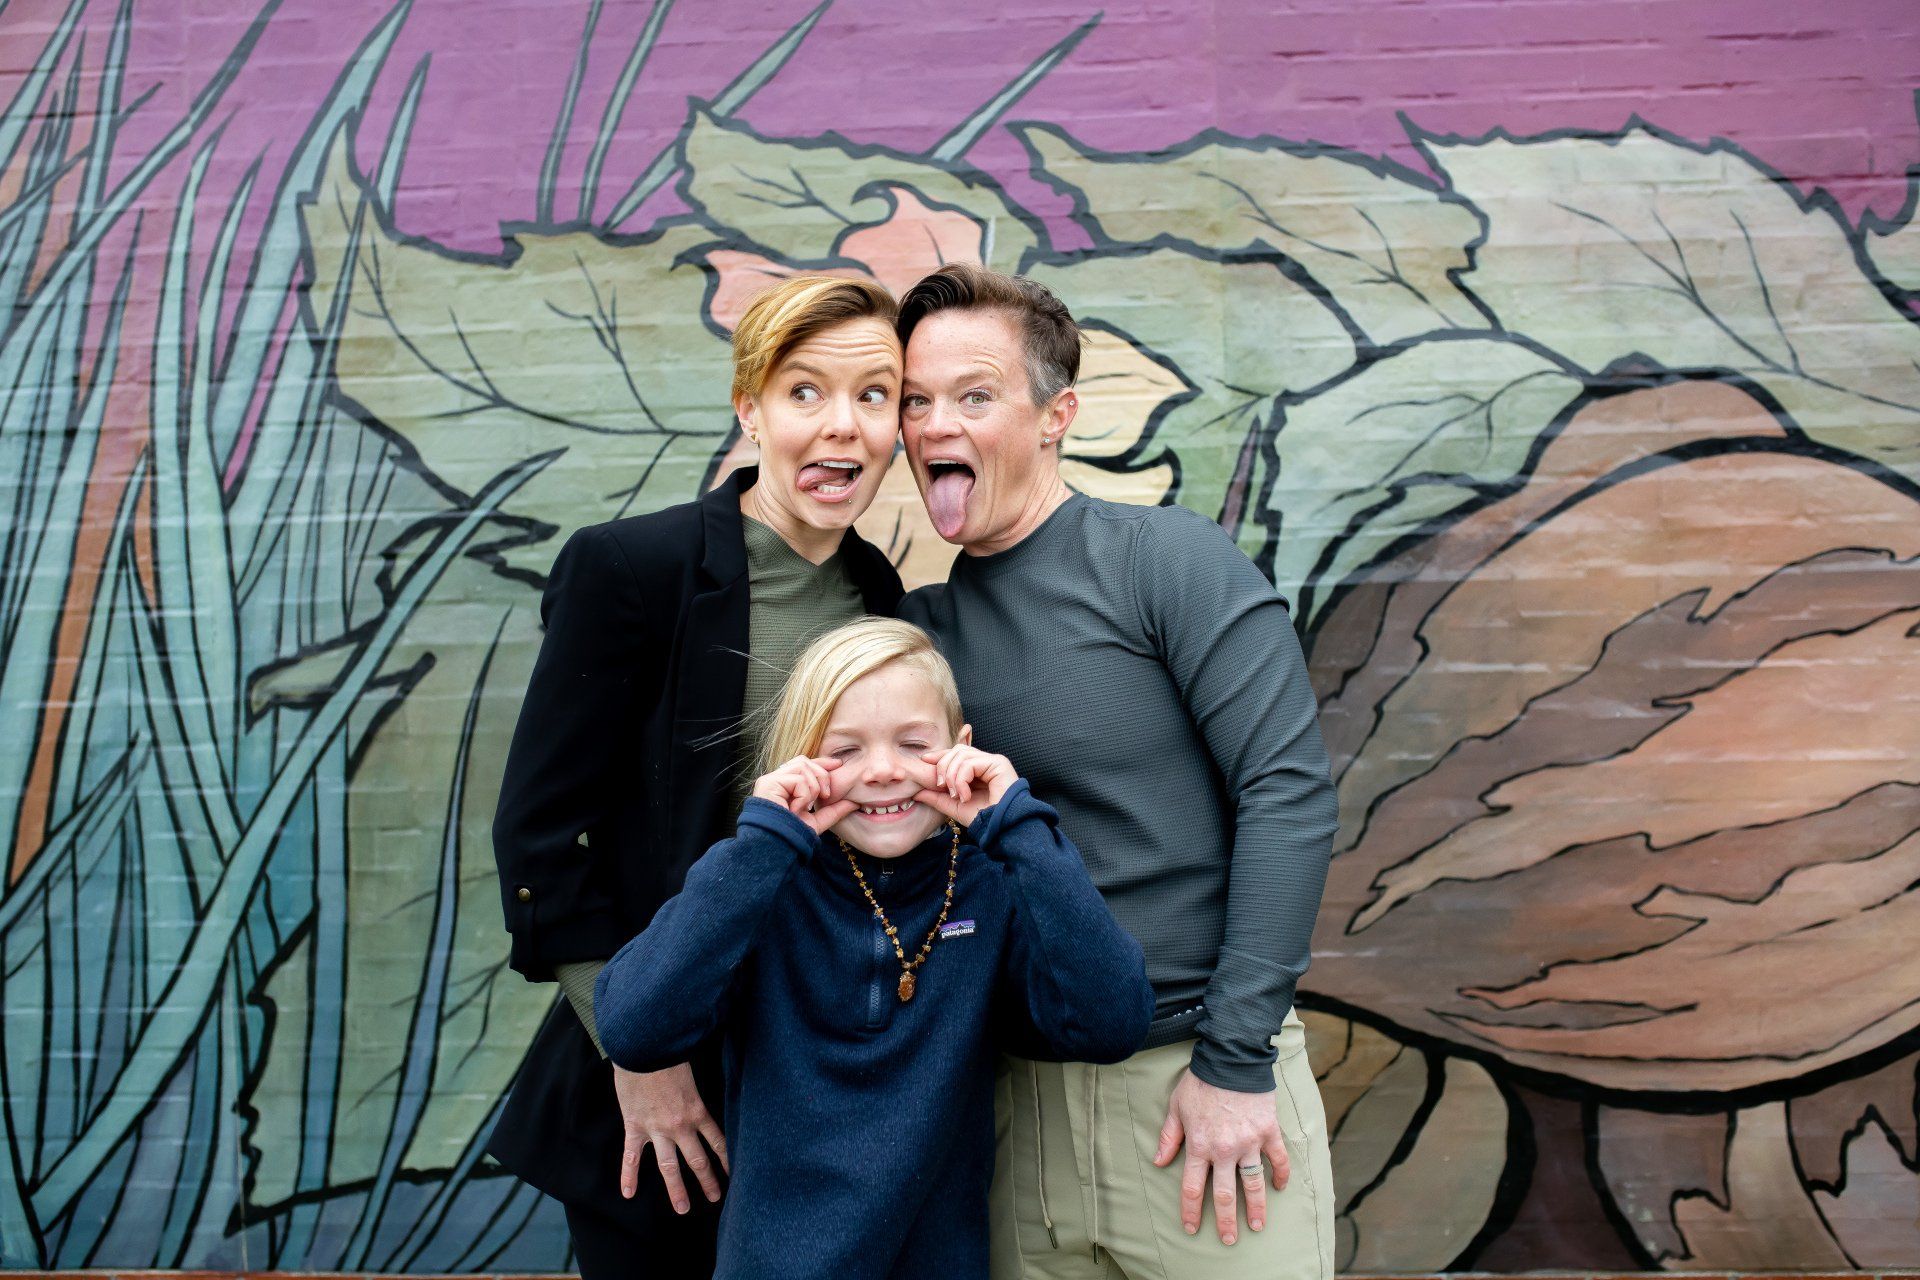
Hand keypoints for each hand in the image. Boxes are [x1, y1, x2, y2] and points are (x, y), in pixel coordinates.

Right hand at [613, 1062, 728, 1211]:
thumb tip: (701, 1095)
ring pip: (669, 1166)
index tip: (733, 1175)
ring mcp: (657, 1129)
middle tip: (715, 1198)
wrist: (644, 1048)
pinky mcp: (635, 1126)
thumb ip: (697, 1092)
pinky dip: (629, 1176)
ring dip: (676, 1189)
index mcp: (698, 1111)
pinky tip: (629, 1193)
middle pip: (697, 1160)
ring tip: (683, 1209)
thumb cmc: (669, 1054)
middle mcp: (680, 1125)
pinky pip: (631, 1156)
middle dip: (708, 1181)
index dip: (726, 1159)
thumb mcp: (692, 1075)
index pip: (718, 1141)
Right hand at [752, 755, 856, 834]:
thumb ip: (834, 810)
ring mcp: (770, 780)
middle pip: (804, 761)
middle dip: (822, 775)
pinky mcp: (768, 783)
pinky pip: (797, 780)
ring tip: (808, 806)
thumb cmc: (793, 835)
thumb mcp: (818, 821)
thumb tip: (855, 802)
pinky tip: (797, 810)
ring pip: (802, 767)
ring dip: (813, 787)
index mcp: (784, 786)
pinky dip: (804, 796)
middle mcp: (775, 780)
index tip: (839, 764)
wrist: (777, 846)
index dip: (822, 762)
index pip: (804, 764)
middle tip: (827, 795)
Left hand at [910, 737, 1017, 826]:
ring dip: (952, 776)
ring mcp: (993, 761)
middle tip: (940, 787)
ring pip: (961, 755)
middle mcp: (986, 762)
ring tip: (956, 795)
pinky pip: (970, 763)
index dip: (940, 755)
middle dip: (943, 766)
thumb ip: (936, 797)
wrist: (1000, 829)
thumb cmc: (982, 818)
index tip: (924, 760)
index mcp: (978, 770)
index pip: (956, 754)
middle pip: (957, 750)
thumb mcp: (953, 807)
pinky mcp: (998, 763)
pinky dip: (962, 780)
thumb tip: (916, 792)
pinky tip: (965, 795)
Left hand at [1153, 1069, 1289, 1244]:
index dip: (1191, 1210)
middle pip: (1225, 1194)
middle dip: (1226, 1221)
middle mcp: (1224, 1150)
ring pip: (1253, 1184)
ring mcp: (1249, 1143)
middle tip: (1228, 1241)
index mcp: (1199, 1145)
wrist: (1231, 1059)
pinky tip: (1279, 1188)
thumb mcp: (1177, 1106)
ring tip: (1257, 1227)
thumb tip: (1159, 1161)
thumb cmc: (1201, 1081)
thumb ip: (1169, 1136)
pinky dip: (1280, 1175)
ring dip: (1256, 1208)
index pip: (1194, 1187)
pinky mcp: (1268, 1132)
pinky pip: (1278, 1159)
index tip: (1191, 1228)